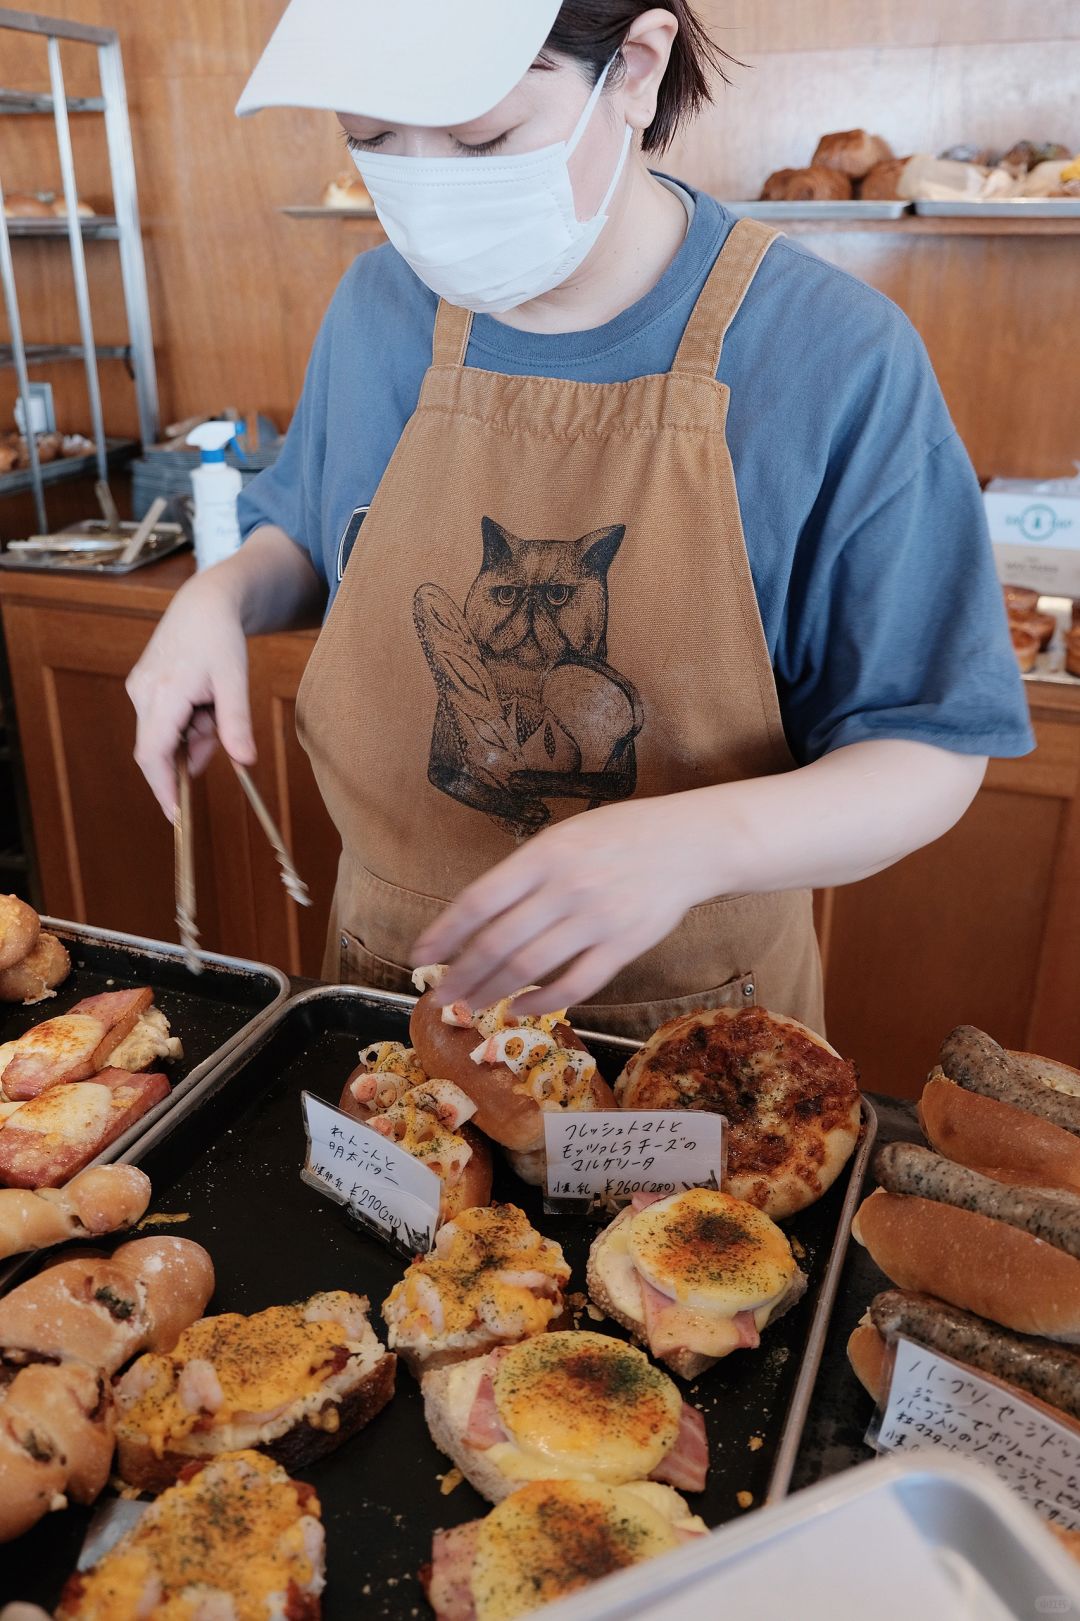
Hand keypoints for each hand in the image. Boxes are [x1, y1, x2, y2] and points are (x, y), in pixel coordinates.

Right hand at [126, 572, 254, 817]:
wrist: (203, 604)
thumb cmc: (220, 639)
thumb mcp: (235, 682)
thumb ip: (236, 724)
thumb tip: (246, 762)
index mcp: (163, 694)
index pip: (153, 756)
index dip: (163, 788)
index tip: (176, 817)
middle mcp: (142, 694)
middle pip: (160, 749)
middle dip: (191, 752)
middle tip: (217, 732)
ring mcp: (138, 690)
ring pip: (163, 735)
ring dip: (192, 733)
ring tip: (212, 703)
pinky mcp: (142, 688)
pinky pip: (161, 721)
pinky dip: (185, 722)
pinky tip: (201, 700)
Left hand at [413, 798, 704, 1013]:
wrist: (690, 843)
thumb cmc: (619, 836)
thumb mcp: (564, 837)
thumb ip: (525, 874)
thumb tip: (477, 918)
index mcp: (545, 854)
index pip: (479, 900)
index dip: (443, 933)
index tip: (419, 956)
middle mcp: (567, 887)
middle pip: (498, 942)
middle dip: (461, 974)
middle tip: (440, 995)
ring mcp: (597, 919)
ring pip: (530, 967)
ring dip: (493, 991)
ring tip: (471, 1005)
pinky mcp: (625, 946)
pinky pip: (575, 984)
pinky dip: (542, 1002)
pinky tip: (521, 1008)